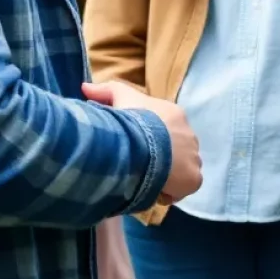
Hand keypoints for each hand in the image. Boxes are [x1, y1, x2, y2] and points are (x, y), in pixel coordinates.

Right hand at [82, 81, 202, 203]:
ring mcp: (194, 157)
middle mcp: (189, 135)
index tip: (136, 150)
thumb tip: (86, 87)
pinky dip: (171, 191)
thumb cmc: (131, 122)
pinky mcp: (194, 178)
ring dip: (166, 176)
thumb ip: (107, 91)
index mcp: (175, 116)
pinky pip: (183, 188)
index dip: (151, 143)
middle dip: (161, 160)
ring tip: (145, 180)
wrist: (141, 146)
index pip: (166, 131)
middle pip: (176, 151)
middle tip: (139, 167)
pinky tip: (154, 190)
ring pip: (181, 170)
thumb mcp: (119, 99)